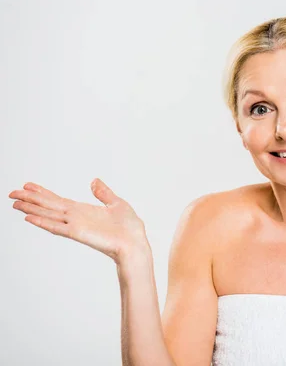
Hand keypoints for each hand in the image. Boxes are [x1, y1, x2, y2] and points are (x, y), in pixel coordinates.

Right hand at [9, 178, 147, 263]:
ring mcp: (75, 225)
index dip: (43, 193)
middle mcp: (76, 217)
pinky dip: (43, 222)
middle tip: (12, 192)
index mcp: (84, 210)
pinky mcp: (78, 233)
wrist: (135, 243)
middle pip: (48, 206)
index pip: (58, 200)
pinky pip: (57, 227)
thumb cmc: (129, 227)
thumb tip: (94, 181)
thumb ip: (103, 193)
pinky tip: (29, 217)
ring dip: (31, 209)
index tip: (28, 186)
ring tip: (15, 203)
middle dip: (30, 199)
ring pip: (48, 214)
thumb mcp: (116, 203)